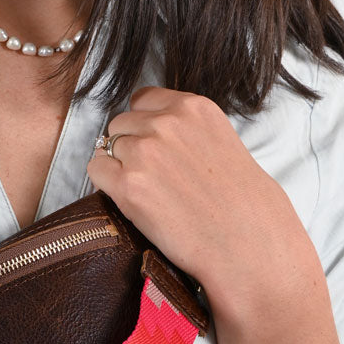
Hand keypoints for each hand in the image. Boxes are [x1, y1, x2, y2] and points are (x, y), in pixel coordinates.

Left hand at [87, 85, 318, 322]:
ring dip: (119, 166)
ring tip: (147, 190)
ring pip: (108, 146)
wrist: (247, 244)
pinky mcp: (128, 186)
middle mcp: (166, 123)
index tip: (152, 143)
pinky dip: (106, 184)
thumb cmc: (244, 205)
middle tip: (152, 175)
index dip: (143, 123)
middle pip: (122, 123)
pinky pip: (97, 170)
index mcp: (194, 108)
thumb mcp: (223, 143)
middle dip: (130, 145)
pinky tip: (131, 199)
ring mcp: (145, 153)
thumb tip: (153, 134)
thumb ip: (188, 131)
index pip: (144, 99)